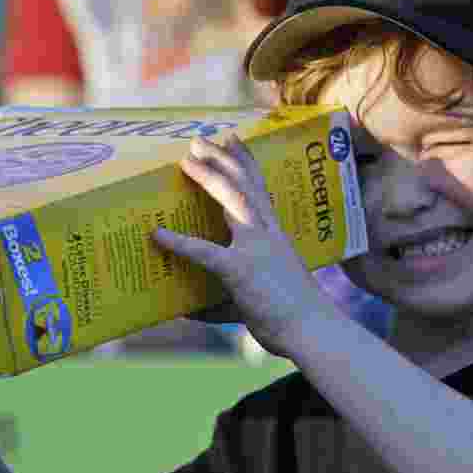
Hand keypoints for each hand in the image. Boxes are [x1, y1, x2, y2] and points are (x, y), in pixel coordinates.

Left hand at [151, 133, 322, 356]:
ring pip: (233, 200)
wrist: (313, 332)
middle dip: (222, 158)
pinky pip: (205, 252)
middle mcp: (267, 233)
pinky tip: (159, 235)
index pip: (260, 189)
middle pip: (245, 184)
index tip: (234, 140)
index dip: (246, 161)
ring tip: (187, 160)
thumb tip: (185, 308)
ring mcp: (256, 249)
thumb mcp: (256, 296)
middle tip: (199, 140)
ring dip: (209, 177)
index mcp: (274, 235)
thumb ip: (220, 298)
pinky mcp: (241, 270)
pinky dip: (180, 242)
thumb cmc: (290, 318)